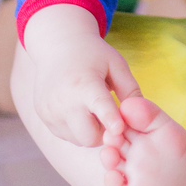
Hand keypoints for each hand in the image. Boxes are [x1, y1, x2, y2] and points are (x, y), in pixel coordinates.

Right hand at [23, 5, 139, 147]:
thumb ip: (131, 90)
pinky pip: (66, 135)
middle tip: (111, 118)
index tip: (119, 129)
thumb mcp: (116, 64)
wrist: (58, 45)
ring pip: (78, 139)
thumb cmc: (93, 55)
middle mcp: (64, 99)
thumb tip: (141, 117)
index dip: (110, 119)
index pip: (99, 105)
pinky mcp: (43, 116)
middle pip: (89, 136)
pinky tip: (80, 110)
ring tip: (94, 111)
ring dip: (91, 132)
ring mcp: (50, 110)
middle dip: (105, 133)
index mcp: (85, 83)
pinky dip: (77, 129)